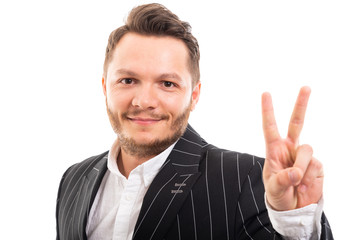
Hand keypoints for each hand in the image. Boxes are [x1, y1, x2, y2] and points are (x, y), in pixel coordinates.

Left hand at [261, 86, 323, 210]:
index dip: (268, 111)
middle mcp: (290, 148)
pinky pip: (315, 166)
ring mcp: (304, 156)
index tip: (266, 93)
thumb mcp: (274, 189)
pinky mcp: (317, 165)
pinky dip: (310, 178)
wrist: (294, 209)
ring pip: (307, 149)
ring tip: (296, 182)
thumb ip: (282, 181)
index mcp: (275, 150)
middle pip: (296, 122)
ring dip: (301, 167)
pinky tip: (305, 186)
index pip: (270, 127)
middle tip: (306, 87)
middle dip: (301, 105)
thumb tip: (295, 172)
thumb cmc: (278, 195)